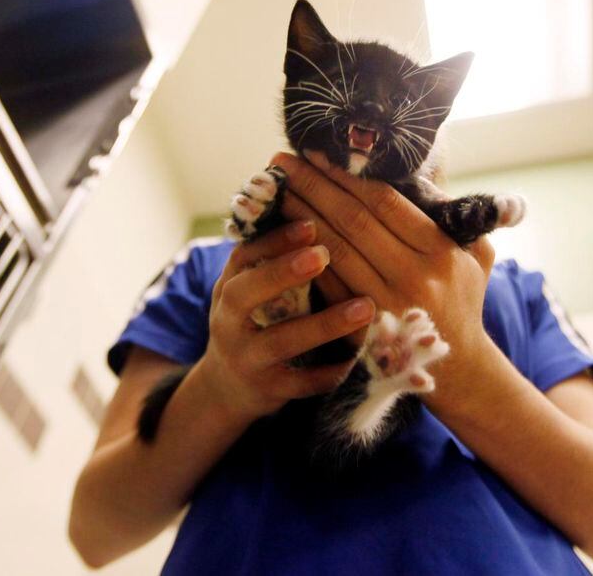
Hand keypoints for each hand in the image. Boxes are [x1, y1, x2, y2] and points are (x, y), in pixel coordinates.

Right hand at [196, 221, 375, 421]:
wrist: (229, 386)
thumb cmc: (256, 321)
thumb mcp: (254, 287)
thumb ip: (277, 256)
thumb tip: (321, 200)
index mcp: (229, 286)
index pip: (243, 256)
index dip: (274, 239)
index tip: (310, 222)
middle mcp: (228, 321)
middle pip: (244, 294)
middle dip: (282, 272)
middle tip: (323, 253)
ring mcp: (245, 358)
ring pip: (279, 341)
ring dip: (323, 324)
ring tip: (365, 307)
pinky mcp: (266, 391)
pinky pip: (300, 384)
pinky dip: (330, 373)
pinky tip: (360, 358)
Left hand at [271, 151, 496, 383]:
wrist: (458, 370)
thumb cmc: (463, 301)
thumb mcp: (475, 255)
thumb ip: (448, 214)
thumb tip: (410, 172)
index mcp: (441, 251)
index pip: (386, 202)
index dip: (347, 175)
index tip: (319, 153)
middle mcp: (415, 277)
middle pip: (354, 221)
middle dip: (315, 186)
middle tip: (283, 161)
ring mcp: (387, 306)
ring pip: (335, 251)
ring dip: (302, 217)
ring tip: (277, 191)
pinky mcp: (363, 330)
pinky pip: (328, 286)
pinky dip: (304, 258)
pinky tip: (285, 236)